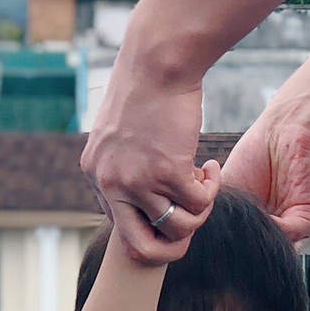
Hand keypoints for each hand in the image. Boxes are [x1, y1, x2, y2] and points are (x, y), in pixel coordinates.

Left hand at [81, 62, 218, 264]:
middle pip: (141, 249)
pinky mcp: (169, 171)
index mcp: (97, 175)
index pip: (120, 228)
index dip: (152, 224)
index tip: (169, 204)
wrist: (157, 61)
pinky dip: (212, 191)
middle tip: (190, 222)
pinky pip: (199, 205)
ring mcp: (139, 180)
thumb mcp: (121, 134)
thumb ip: (127, 166)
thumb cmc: (146, 91)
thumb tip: (151, 199)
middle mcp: (112, 183)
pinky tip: (211, 167)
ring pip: (178, 228)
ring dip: (198, 211)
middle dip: (171, 248)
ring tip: (203, 183)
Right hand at [223, 112, 309, 243]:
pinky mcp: (308, 218)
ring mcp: (294, 227)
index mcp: (259, 226)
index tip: (210, 244)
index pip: (246, 248)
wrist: (281, 132)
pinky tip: (260, 216)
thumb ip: (221, 217)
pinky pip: (290, 235)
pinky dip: (273, 229)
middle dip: (245, 252)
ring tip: (240, 228)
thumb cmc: (255, 156)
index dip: (230, 249)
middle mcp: (277, 230)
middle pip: (261, 254)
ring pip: (276, 249)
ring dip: (258, 242)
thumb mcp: (228, 191)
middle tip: (224, 244)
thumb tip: (206, 244)